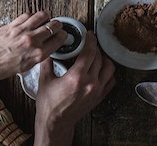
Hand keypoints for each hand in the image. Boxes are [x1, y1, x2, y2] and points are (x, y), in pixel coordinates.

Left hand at [0, 11, 66, 86]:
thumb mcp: (24, 67)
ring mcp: (21, 31)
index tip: (63, 34)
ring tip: (45, 20)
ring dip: (46, 17)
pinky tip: (30, 20)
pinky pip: (27, 15)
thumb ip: (36, 55)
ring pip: (42, 15)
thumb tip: (43, 47)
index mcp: (37, 54)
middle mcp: (32, 41)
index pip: (58, 39)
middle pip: (53, 25)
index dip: (63, 35)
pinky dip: (31, 16)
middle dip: (57, 25)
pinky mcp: (11, 24)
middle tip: (56, 25)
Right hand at [34, 31, 115, 145]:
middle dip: (95, 47)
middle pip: (99, 57)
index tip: (89, 34)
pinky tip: (101, 69)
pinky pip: (111, 80)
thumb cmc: (49, 104)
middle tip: (89, 42)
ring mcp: (97, 90)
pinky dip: (108, 72)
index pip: (89, 52)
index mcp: (77, 77)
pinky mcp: (99, 97)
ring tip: (96, 54)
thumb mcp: (45, 80)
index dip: (90, 40)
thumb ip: (48, 62)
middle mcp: (90, 83)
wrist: (56, 123)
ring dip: (104, 58)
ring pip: (109, 67)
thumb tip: (49, 50)